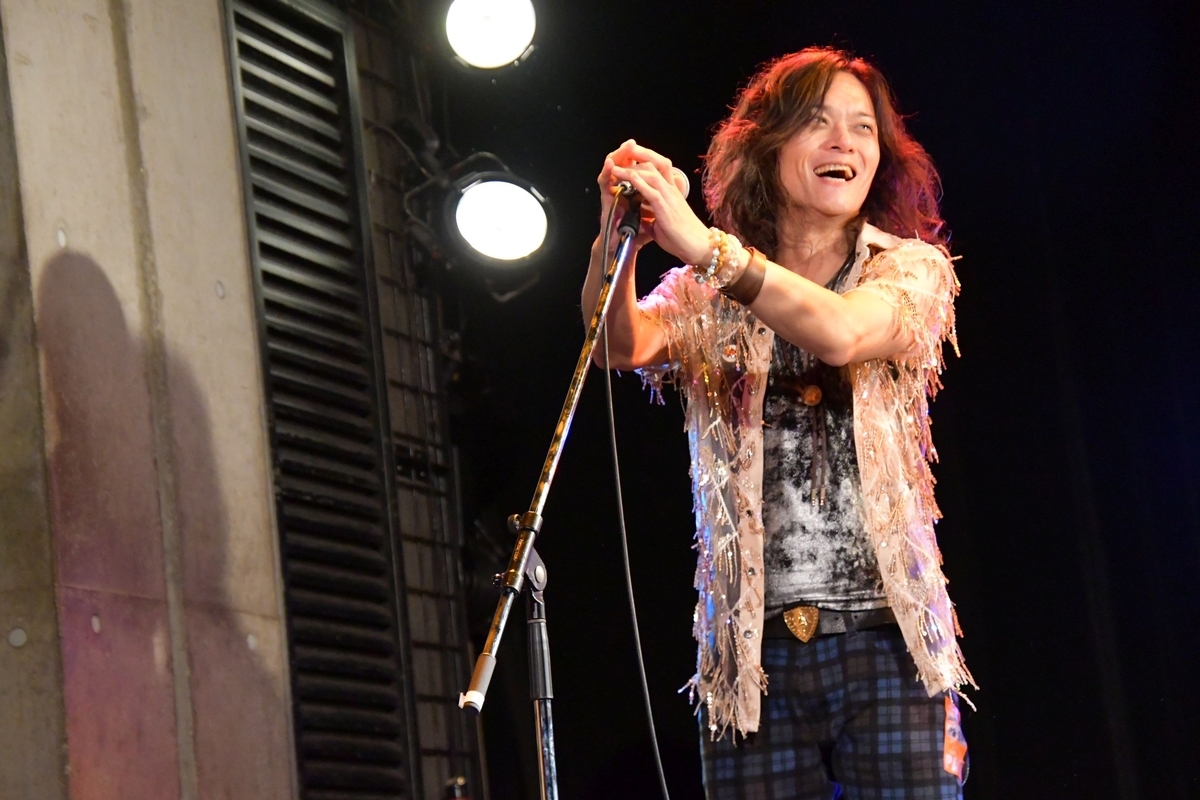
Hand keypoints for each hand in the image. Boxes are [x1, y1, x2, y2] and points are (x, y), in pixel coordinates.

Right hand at [596, 141, 654, 253]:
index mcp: (634, 193)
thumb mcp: (653, 219)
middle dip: (627, 153)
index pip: (636, 170)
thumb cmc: (635, 236)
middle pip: (622, 166)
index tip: (645, 149)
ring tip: (623, 147)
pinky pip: (603, 184)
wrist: (622, 251)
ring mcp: (612, 195)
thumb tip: (674, 205)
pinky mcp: (604, 202)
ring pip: (611, 170)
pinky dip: (605, 172)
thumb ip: (659, 209)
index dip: (639, 159)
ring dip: (616, 157)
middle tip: (631, 143)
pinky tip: (610, 163)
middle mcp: (621, 191)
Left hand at [606, 141, 710, 265]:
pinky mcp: (665, 208)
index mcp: (672, 193)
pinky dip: (638, 182)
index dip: (647, 159)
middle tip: (624, 149)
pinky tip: (627, 177)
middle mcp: (672, 191)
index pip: (661, 168)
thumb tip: (639, 219)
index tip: (632, 156)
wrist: (700, 248)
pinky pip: (651, 191)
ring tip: (617, 164)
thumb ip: (651, 218)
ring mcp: (670, 198)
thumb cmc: (683, 239)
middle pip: (657, 163)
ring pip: (652, 174)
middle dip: (640, 154)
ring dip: (633, 168)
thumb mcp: (662, 225)